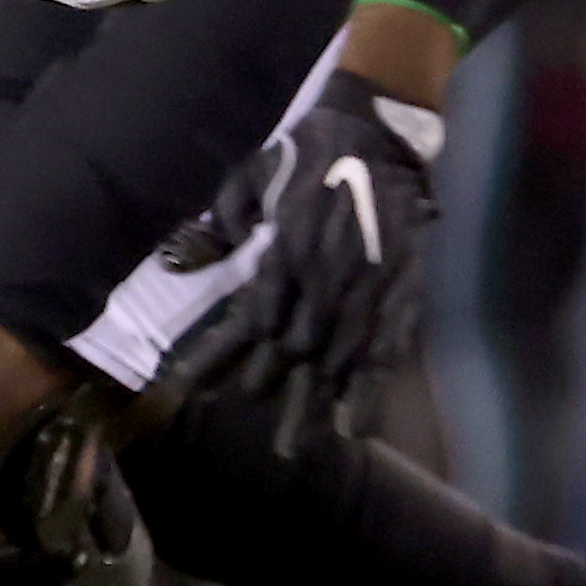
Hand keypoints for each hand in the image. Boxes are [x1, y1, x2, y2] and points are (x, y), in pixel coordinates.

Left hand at [160, 69, 442, 447]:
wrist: (377, 136)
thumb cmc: (306, 154)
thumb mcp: (250, 174)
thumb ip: (222, 218)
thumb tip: (188, 259)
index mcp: (280, 258)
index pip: (245, 324)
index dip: (218, 360)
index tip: (191, 391)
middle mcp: (318, 287)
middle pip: (285, 354)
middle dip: (262, 388)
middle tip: (245, 414)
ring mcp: (360, 298)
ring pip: (330, 366)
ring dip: (308, 408)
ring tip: (291, 449)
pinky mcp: (397, 300)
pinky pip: (382, 358)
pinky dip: (367, 395)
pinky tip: (354, 429)